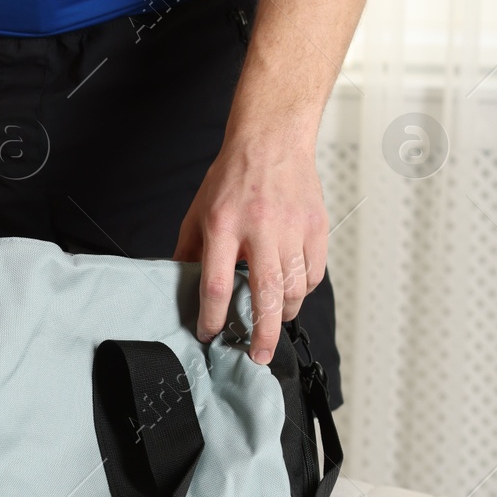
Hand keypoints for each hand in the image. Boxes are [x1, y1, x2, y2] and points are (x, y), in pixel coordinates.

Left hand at [172, 137, 327, 365]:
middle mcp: (259, 229)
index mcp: (223, 226)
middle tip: (258, 357)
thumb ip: (189, 250)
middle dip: (263, 334)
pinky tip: (291, 292)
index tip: (209, 334)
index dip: (212, 317)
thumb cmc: (232, 176)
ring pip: (294, 288)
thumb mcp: (198, 211)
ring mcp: (292, 228)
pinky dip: (303, 290)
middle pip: (265, 294)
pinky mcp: (316, 226)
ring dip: (284, 314)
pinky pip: (313, 272)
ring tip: (273, 323)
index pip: (216, 283)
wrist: (271, 140)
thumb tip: (180, 285)